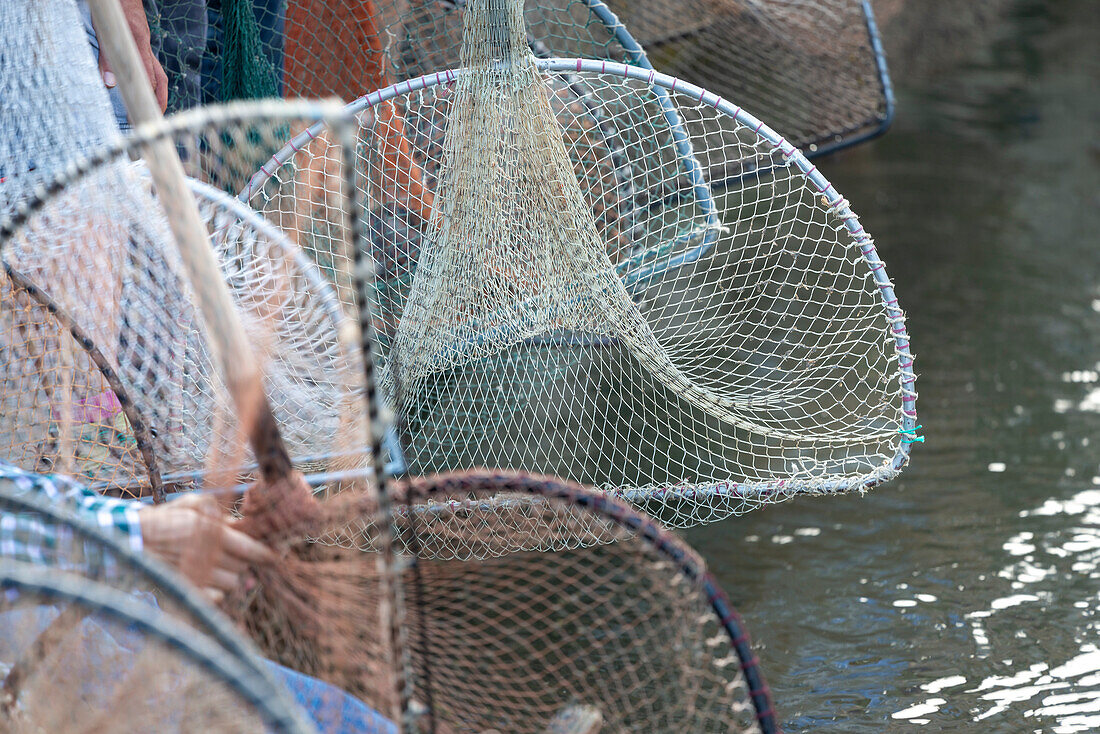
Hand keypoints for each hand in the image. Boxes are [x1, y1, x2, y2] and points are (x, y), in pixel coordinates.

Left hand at [94, 0, 168, 111]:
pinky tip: (142, 89)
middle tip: (150, 120)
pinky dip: (149, 81)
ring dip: (156, 94)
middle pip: (159, 80)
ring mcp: (145, 44)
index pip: (149, 78)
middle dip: (158, 102)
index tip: (140, 116)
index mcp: (140, 44)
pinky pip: (150, 65)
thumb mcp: (104, 30)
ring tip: (150, 110)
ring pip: (157, 73)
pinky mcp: (140, 42)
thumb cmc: (112, 7)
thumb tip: (109, 84)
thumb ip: (107, 57)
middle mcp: (146, 46)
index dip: (147, 99)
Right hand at [139, 493, 275, 603]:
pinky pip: (216, 599)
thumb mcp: (195, 504)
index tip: (273, 557)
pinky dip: (216, 592)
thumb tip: (239, 526)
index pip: (252, 550)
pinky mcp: (187, 591)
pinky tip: (206, 580)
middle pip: (243, 569)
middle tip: (230, 554)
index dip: (266, 555)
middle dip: (241, 561)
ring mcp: (198, 577)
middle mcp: (209, 558)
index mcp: (214, 535)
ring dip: (229, 576)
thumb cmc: (167, 518)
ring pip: (232, 585)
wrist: (133, 539)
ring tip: (216, 565)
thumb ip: (220, 513)